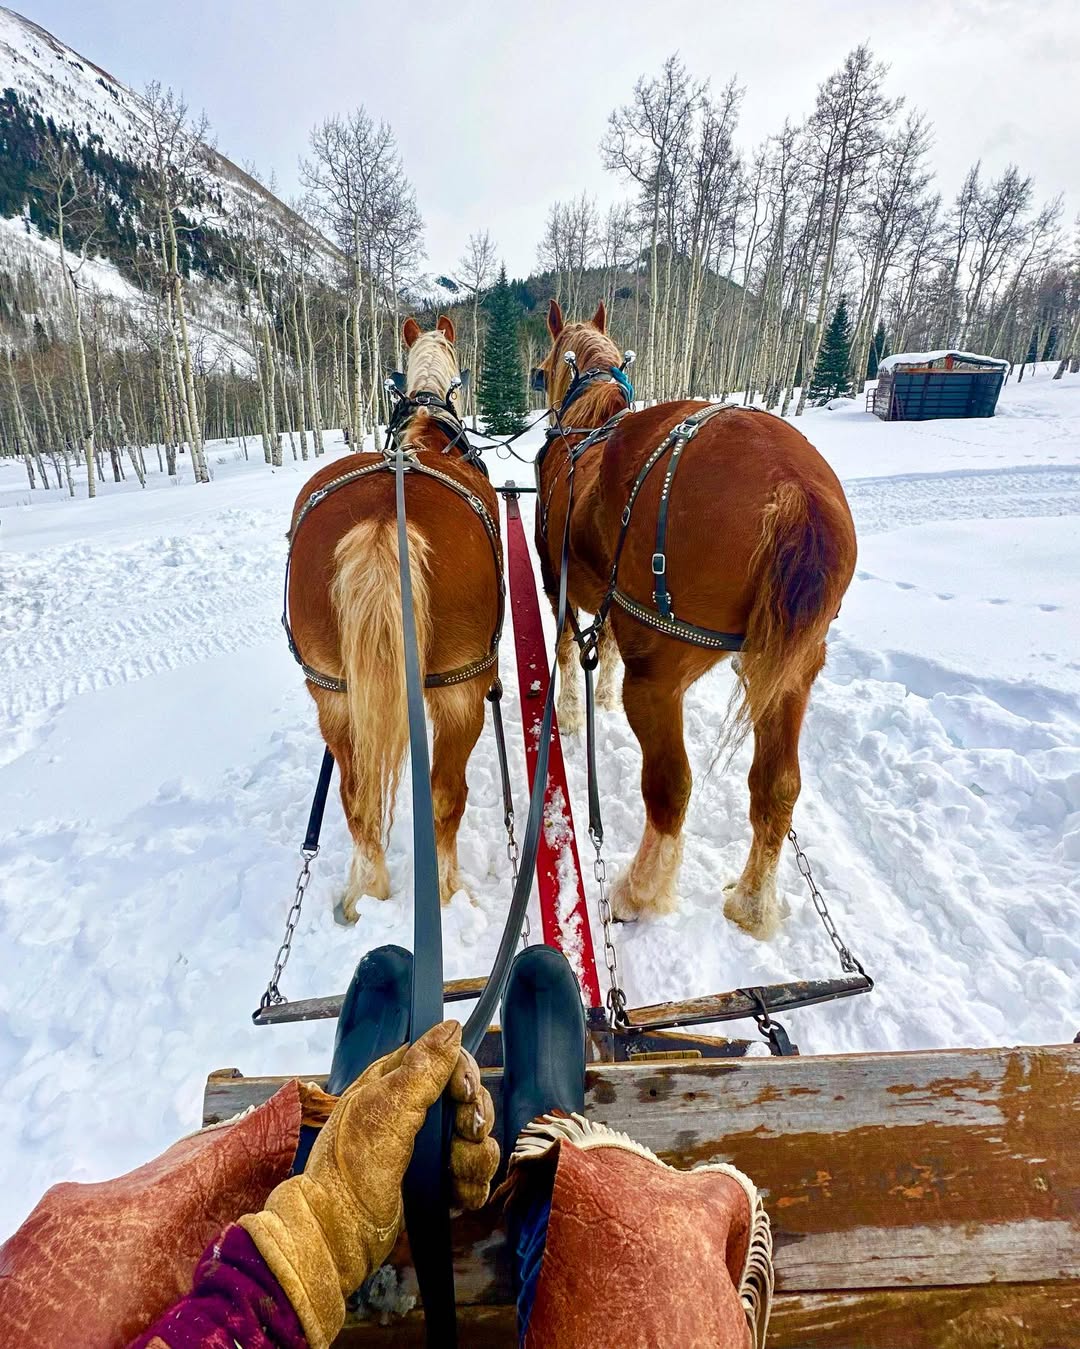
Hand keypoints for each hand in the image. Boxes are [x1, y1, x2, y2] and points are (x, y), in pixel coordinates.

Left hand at [240, 1021, 498, 1348]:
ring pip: (477, 1138)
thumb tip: (452, 1027)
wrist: (339, 1236)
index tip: (464, 1096)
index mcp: (394, 1084)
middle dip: (474, 1122)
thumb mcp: (386, 1110)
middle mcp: (413, 1112)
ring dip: (475, 1159)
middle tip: (464, 1138)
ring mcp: (426, 1149)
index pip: (447, 1061)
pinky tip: (458, 1197)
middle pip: (470, 1100)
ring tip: (456, 1178)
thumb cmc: (351, 1169)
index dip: (464, 1076)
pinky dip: (472, 1185)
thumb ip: (422, 1069)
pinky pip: (473, 1173)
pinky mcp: (437, 1182)